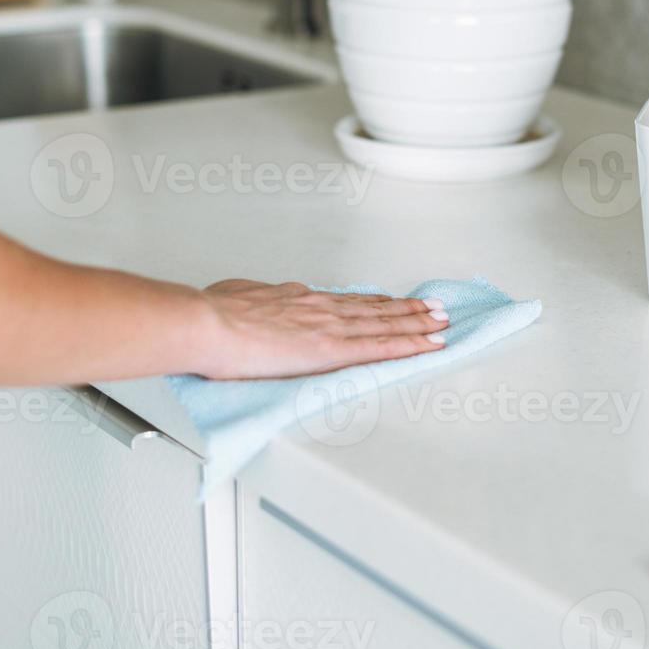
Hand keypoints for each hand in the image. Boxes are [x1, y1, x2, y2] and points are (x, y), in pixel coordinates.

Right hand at [195, 280, 448, 380]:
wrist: (208, 324)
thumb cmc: (210, 314)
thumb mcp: (232, 298)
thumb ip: (248, 304)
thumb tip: (244, 305)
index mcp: (294, 298)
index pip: (344, 301)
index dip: (371, 302)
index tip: (389, 301)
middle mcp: (319, 307)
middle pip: (374, 308)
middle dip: (406, 309)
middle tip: (433, 308)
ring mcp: (330, 326)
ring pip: (386, 324)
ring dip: (418, 324)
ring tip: (441, 322)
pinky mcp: (334, 350)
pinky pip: (383, 347)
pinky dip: (411, 345)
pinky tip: (430, 344)